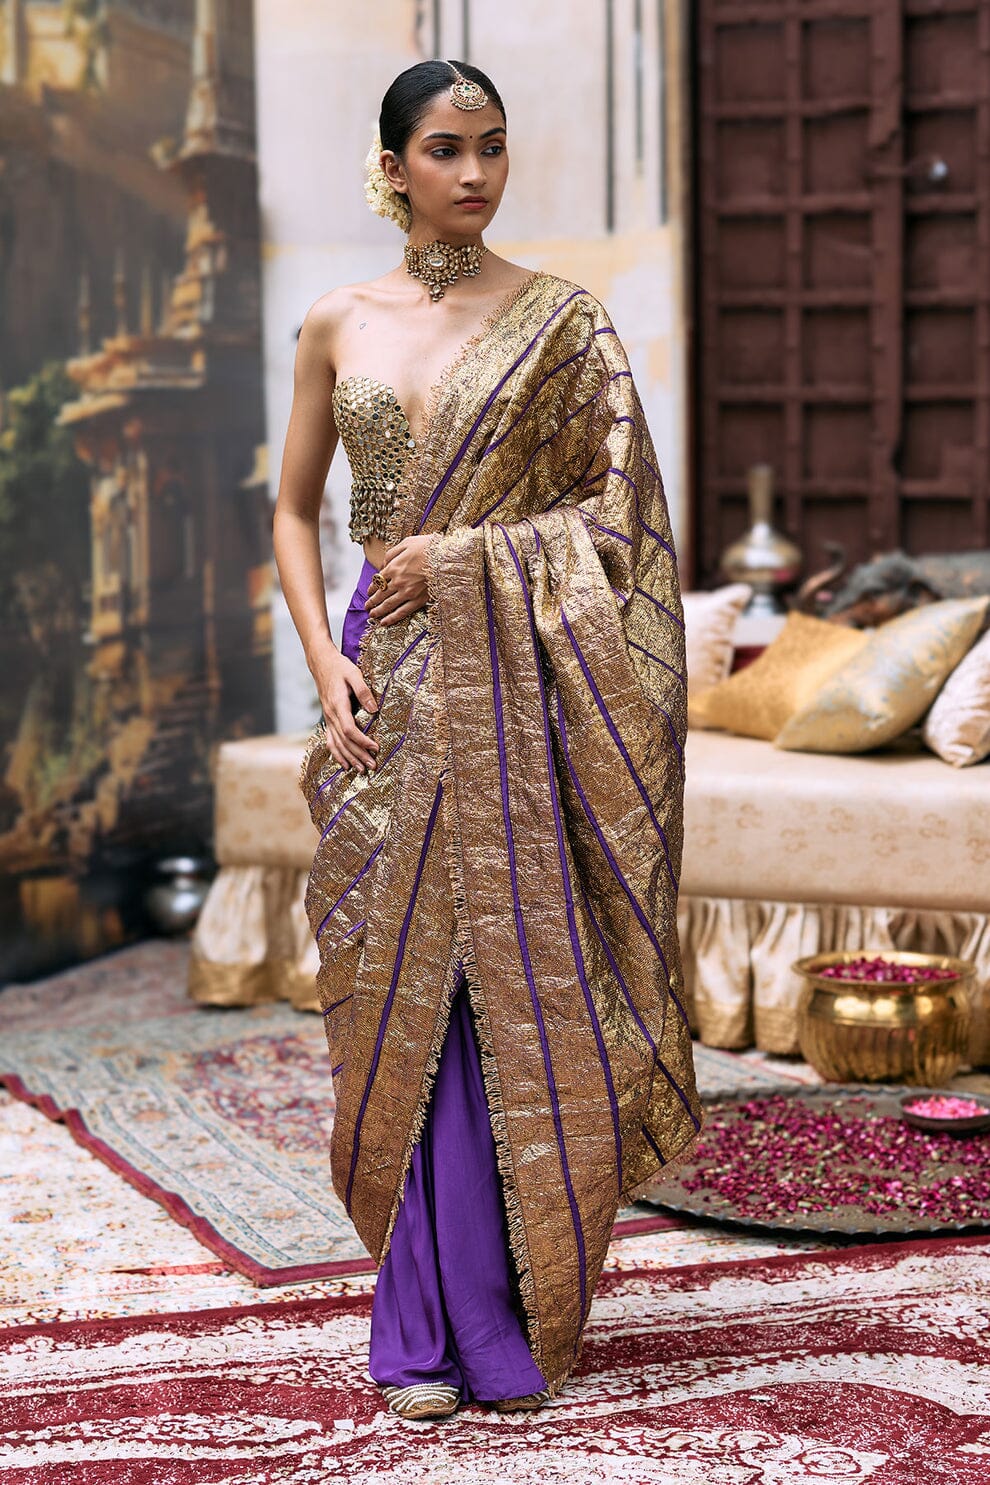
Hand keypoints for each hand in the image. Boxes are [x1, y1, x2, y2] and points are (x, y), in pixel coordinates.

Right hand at [308, 638, 379, 774]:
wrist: (321, 663)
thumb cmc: (339, 667)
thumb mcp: (354, 674)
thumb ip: (364, 691)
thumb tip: (374, 709)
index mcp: (338, 705)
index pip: (349, 729)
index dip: (362, 741)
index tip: (376, 747)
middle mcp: (331, 715)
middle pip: (344, 741)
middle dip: (359, 755)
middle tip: (373, 766)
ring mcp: (328, 718)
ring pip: (337, 744)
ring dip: (349, 758)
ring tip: (361, 770)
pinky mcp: (328, 718)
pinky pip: (330, 740)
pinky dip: (337, 754)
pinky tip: (344, 764)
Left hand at [364, 534, 436, 625]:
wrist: (447, 557)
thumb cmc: (429, 547)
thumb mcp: (407, 543)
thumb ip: (391, 554)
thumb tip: (383, 564)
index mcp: (394, 567)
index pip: (378, 580)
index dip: (372, 587)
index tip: (369, 591)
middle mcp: (398, 581)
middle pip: (380, 594)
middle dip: (372, 601)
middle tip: (367, 606)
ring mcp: (407, 592)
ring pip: (388, 604)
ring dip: (378, 611)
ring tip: (372, 615)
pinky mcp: (418, 600)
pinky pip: (402, 612)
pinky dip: (392, 618)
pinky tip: (385, 622)